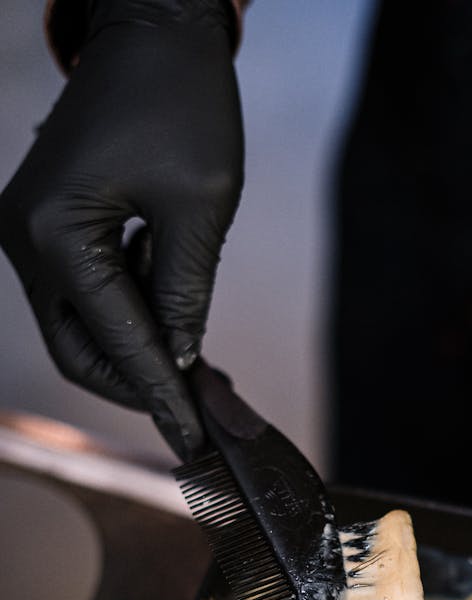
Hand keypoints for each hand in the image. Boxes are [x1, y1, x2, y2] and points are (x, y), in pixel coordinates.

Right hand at [0, 0, 243, 458]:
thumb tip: (179, 362)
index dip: (160, 396)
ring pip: (77, 327)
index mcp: (55, 233)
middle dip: (137, 383)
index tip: (195, 439)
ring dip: (133, 347)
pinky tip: (167, 304)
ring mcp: (27, 230)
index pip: (114, 341)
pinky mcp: (44, 223)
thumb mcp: (200, 208)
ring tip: (192, 352)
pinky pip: (82, 292)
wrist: (152, 28)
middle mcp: (24, 238)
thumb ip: (184, 294)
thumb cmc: (181, 100)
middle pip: (77, 350)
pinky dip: (125, 311)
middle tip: (195, 405)